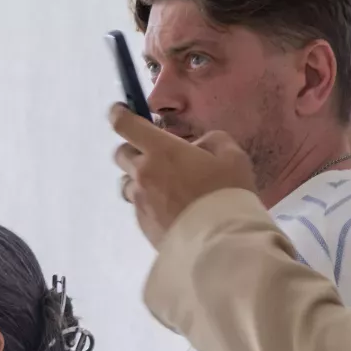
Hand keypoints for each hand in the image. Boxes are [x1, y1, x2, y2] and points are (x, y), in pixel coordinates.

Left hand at [110, 103, 257, 246]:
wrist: (220, 239)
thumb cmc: (227, 192)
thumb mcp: (231, 156)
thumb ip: (211, 141)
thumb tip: (197, 145)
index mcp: (161, 150)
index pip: (126, 125)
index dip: (118, 115)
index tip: (119, 111)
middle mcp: (143, 173)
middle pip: (121, 154)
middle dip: (133, 149)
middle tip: (152, 154)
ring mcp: (139, 200)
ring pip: (126, 183)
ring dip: (138, 179)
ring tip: (162, 186)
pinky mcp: (141, 223)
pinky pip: (137, 206)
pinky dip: (147, 202)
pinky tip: (168, 208)